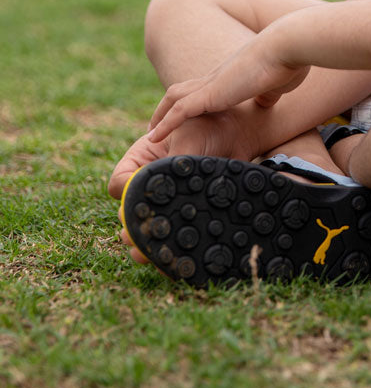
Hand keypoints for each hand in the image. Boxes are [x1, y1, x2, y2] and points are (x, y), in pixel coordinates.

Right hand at [109, 109, 259, 263]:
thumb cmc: (208, 127)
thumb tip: (162, 194)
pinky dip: (170, 244)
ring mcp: (166, 197)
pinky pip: (172, 229)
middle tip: (133, 240)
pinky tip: (170, 259)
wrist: (235, 132)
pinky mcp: (183, 209)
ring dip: (146, 242)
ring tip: (144, 256)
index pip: (119, 183)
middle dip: (132, 227)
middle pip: (130, 210)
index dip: (124, 196)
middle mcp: (150, 182)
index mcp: (141, 160)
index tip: (135, 205)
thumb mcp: (187, 140)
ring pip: (149, 224)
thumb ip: (173, 165)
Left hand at [147, 35, 308, 144]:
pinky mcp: (211, 93)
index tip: (186, 114)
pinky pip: (179, 111)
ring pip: (175, 97)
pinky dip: (165, 124)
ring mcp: (212, 83)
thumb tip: (265, 103)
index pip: (205, 86)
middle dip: (168, 106)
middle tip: (157, 124)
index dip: (192, 99)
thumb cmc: (289, 62)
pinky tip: (154, 138)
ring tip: (151, 134)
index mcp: (232, 75)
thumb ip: (267, 94)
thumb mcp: (276, 85)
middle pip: (182, 89)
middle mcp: (218, 76)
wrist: (286, 46)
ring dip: (161, 115)